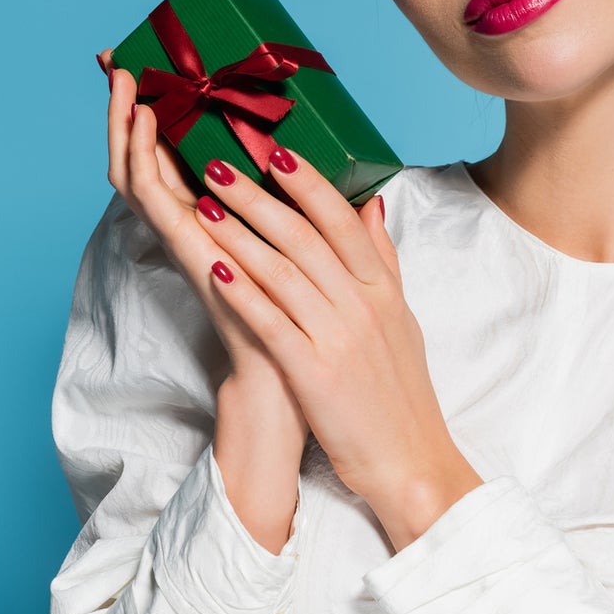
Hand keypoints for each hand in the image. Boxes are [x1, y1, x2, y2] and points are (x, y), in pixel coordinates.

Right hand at [99, 49, 307, 447]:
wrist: (297, 388)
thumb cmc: (309, 332)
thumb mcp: (323, 260)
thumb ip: (325, 219)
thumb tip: (352, 182)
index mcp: (221, 224)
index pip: (177, 156)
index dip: (160, 113)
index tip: (150, 67)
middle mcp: (196, 231)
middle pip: (147, 159)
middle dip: (130, 110)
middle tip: (119, 61)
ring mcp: (188, 244)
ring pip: (140, 175)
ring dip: (128, 126)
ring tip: (124, 81)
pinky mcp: (190, 260)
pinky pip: (156, 208)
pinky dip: (145, 166)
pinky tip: (146, 130)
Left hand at [183, 135, 481, 539]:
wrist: (412, 463)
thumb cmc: (400, 394)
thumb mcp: (401, 320)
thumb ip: (383, 261)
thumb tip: (372, 204)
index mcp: (381, 290)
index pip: (342, 220)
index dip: (306, 182)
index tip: (273, 150)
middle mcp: (361, 305)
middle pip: (304, 235)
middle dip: (257, 195)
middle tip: (217, 162)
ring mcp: (338, 338)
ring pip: (282, 271)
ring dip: (238, 233)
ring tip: (201, 202)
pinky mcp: (314, 373)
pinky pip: (272, 322)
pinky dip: (242, 292)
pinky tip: (212, 267)